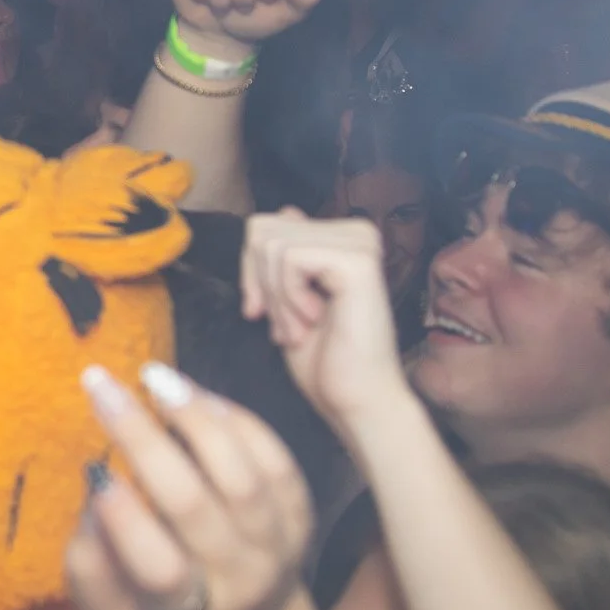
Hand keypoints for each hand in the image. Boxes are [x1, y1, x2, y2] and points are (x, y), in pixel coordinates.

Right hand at [66, 362, 313, 609]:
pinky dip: (234, 419)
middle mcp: (241, 580)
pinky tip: (192, 392)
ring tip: (151, 377)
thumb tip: (95, 495)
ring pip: (242, 475)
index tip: (94, 472)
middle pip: (194, 506)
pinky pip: (274, 458)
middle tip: (99, 386)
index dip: (127, 523)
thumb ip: (90, 566)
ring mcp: (278, 545)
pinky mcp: (301, 512)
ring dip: (193, 417)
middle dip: (141, 439)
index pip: (161, 570)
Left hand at [241, 210, 412, 442]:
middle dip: (259, 284)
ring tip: (300, 329)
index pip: (263, 226)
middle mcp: (355, 231)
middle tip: (283, 325)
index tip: (259, 312)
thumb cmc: (324, 359)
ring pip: (271, 245)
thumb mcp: (288, 298)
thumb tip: (287, 210)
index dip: (249, 272)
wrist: (354, 399)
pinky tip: (314, 322)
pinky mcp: (358, 260)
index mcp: (340, 237)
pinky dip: (288, 298)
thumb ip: (287, 256)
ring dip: (276, 299)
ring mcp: (360, 242)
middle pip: (260, 230)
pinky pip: (289, 259)